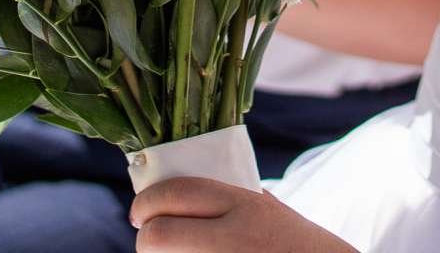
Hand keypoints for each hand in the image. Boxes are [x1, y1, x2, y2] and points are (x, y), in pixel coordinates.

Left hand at [131, 179, 355, 252]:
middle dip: (146, 236)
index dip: (148, 201)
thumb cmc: (298, 247)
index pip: (177, 193)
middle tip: (148, 236)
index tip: (141, 211)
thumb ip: (233, 198)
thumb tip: (182, 192)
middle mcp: (231, 240)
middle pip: (159, 235)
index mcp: (244, 207)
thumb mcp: (270, 211)